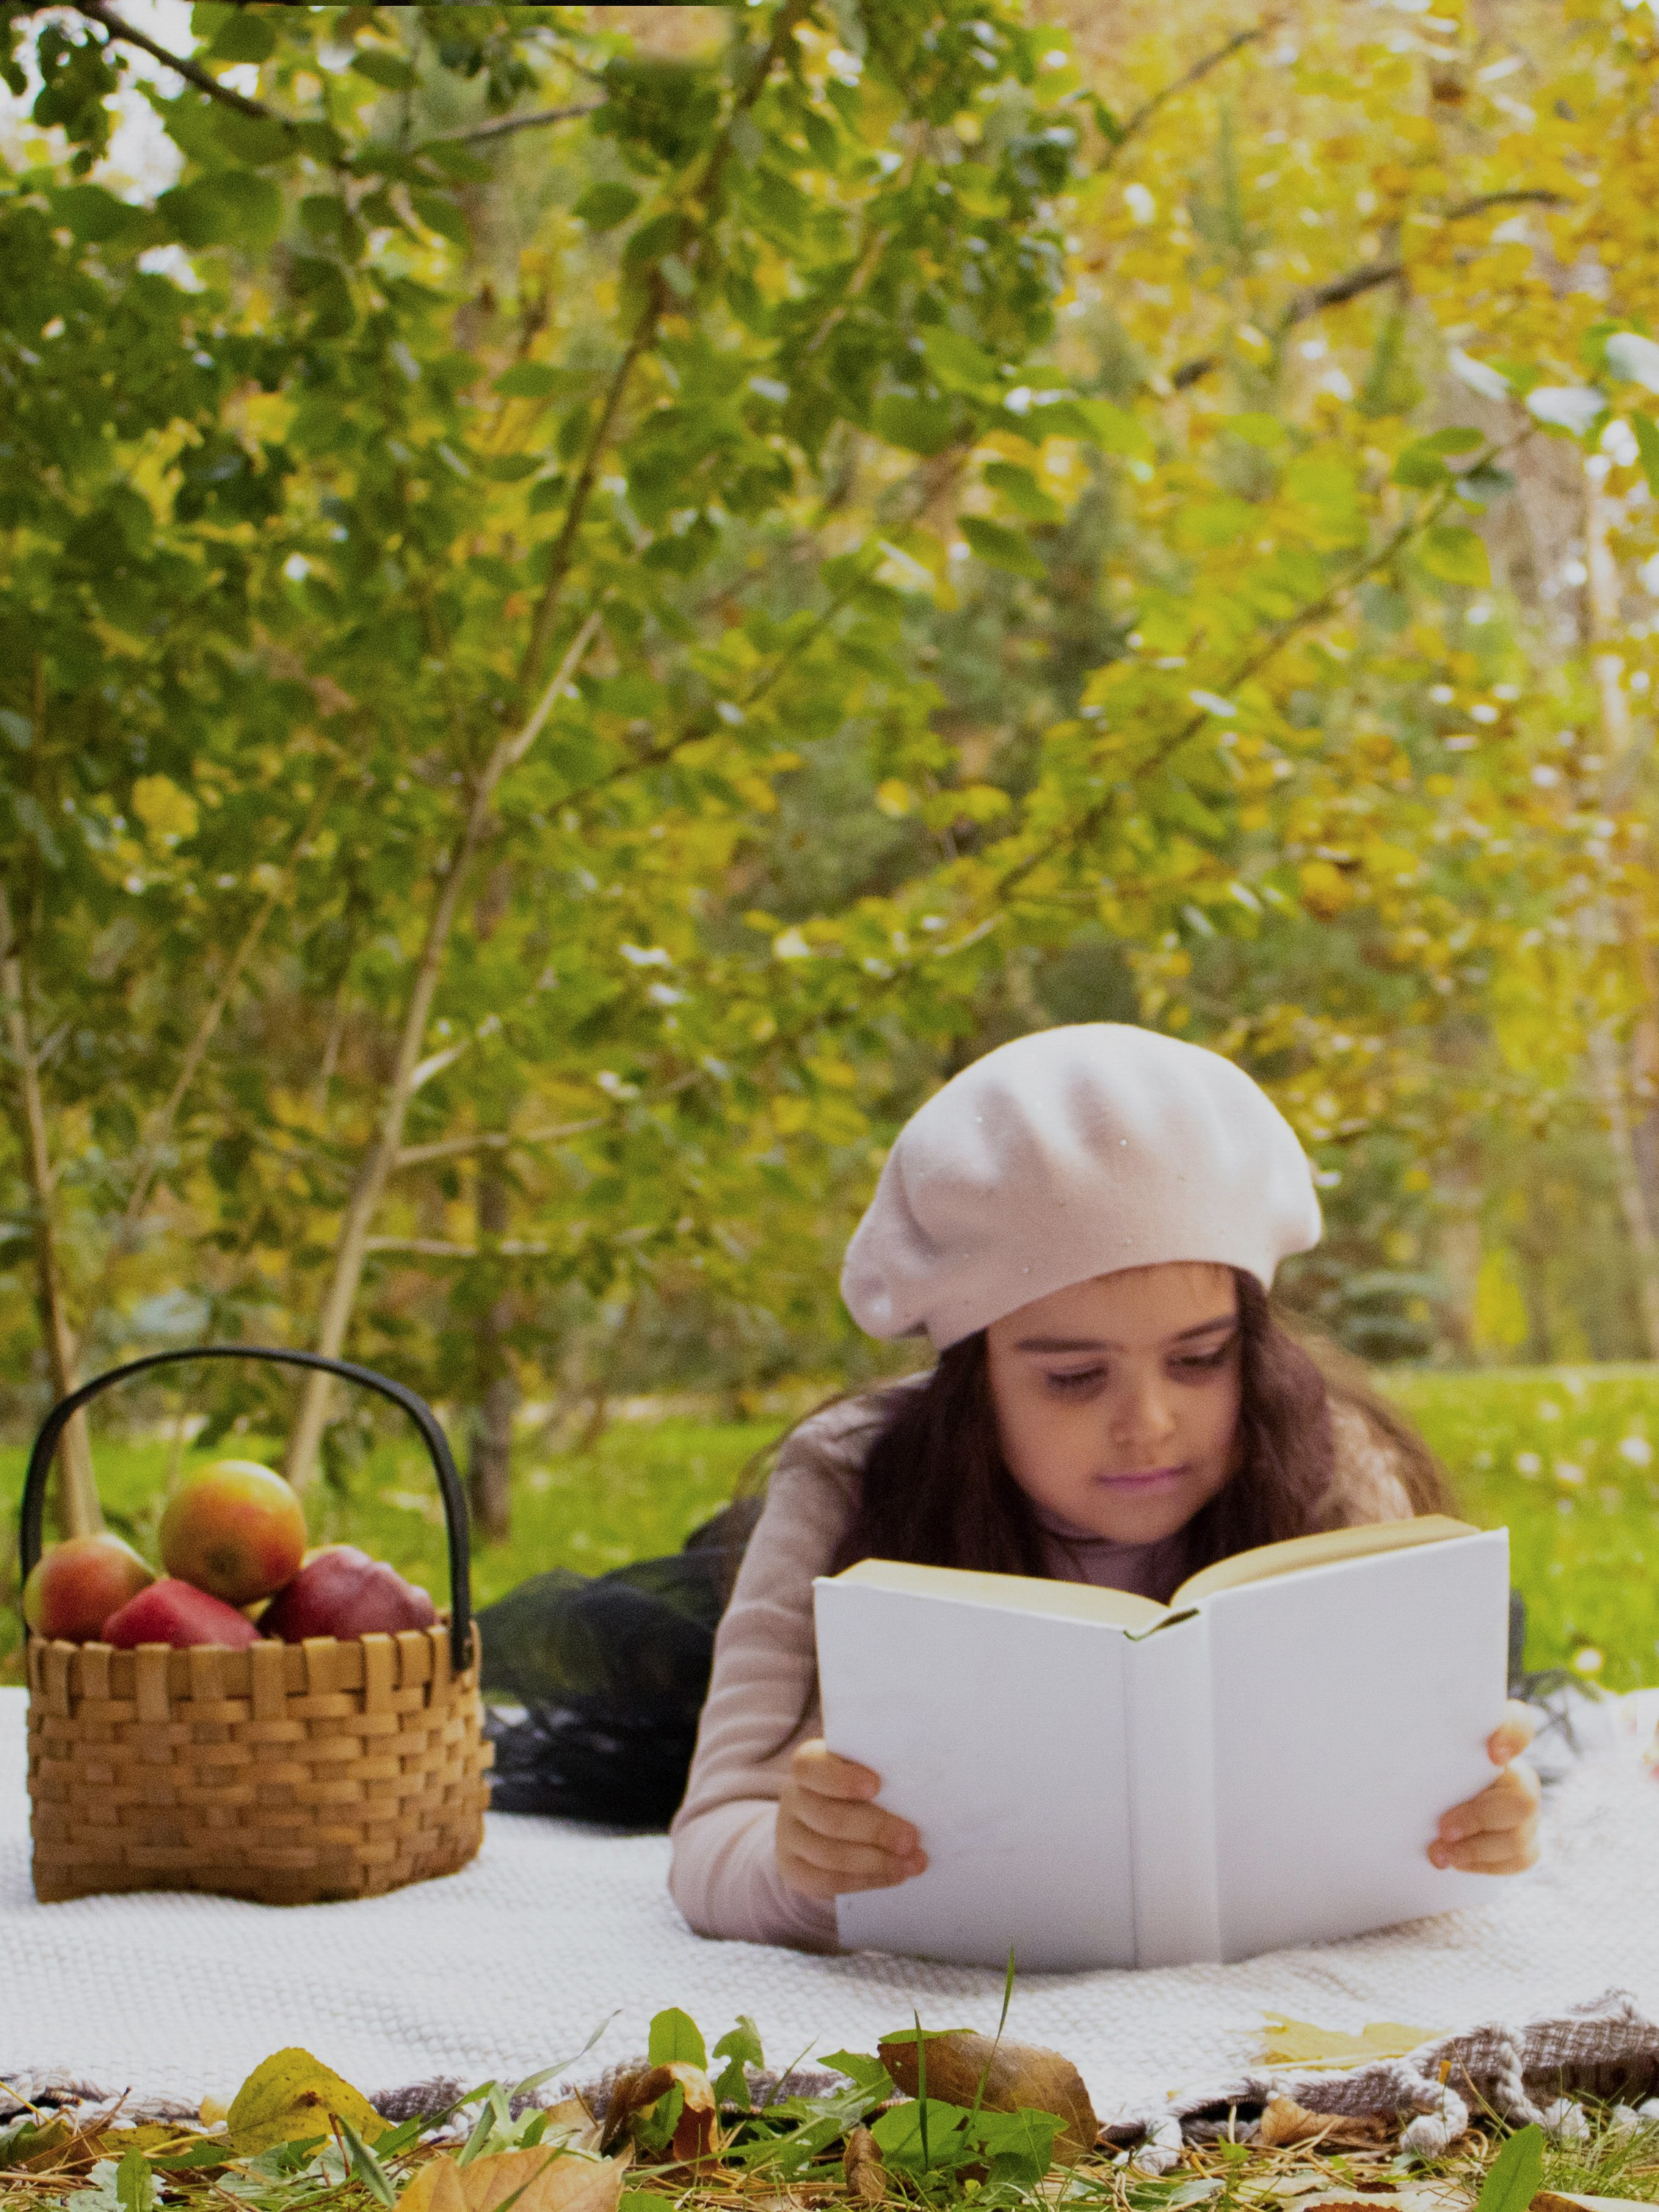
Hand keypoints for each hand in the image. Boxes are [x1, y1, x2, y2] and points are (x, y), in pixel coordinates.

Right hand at [776, 1738, 928, 1899]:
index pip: (810, 1767)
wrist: (826, 1823)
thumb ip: (882, 1773)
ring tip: (912, 1863)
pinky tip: (893, 1875)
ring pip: (829, 1855)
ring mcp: (789, 1837)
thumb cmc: (858, 1789)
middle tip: (911, 1839)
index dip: (841, 1779)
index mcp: (808, 1764)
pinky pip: (827, 1881)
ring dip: (877, 1862)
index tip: (876, 1786)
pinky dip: (865, 1881)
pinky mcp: (794, 1870)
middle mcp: (793, 1798)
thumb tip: (919, 1788)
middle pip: (828, 1818)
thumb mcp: (864, 1770)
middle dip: (875, 1830)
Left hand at [1428, 1701, 1539, 1874]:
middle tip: (1443, 1829)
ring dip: (1477, 1849)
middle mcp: (1515, 1774)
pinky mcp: (1524, 1841)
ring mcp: (1523, 1810)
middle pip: (1524, 1795)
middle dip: (1480, 1816)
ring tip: (1440, 1854)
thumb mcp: (1416, 1754)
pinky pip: (1521, 1857)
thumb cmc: (1417, 1772)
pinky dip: (1486, 1865)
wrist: (1422, 1810)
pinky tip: (1458, 1862)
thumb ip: (1414, 1745)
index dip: (1515, 1736)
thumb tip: (1377, 1738)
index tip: (1493, 1755)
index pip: (1519, 1723)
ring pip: (1520, 1833)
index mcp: (1490, 1743)